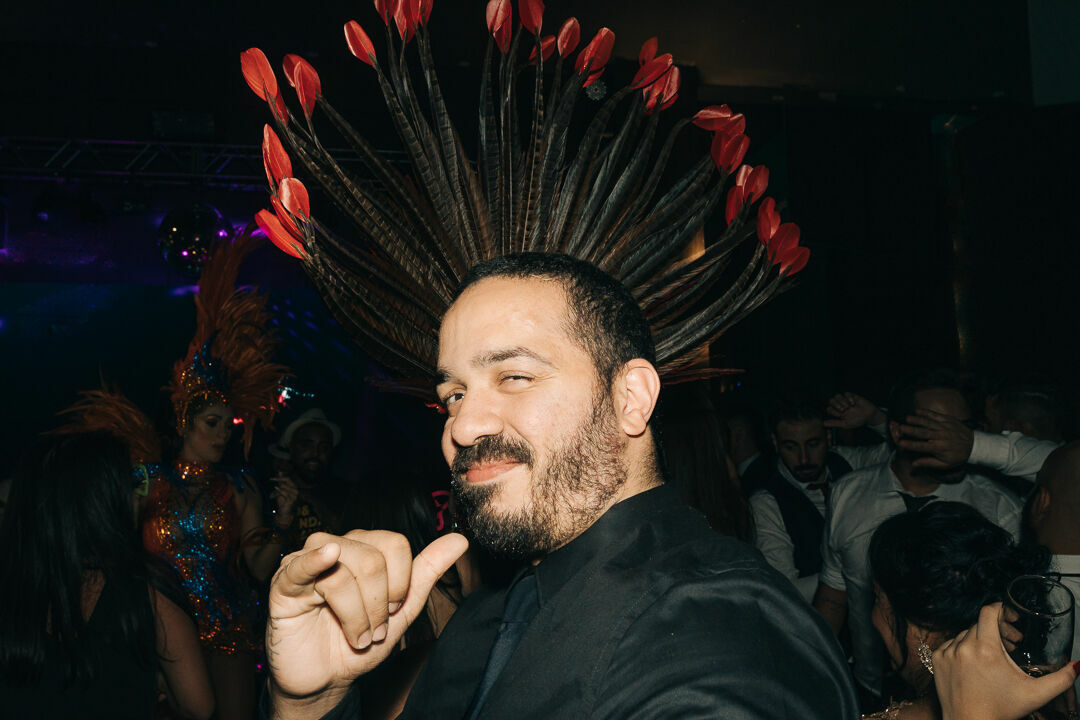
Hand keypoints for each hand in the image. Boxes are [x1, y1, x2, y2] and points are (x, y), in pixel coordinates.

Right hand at [266, 530, 467, 715]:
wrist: (326, 679)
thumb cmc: (361, 640)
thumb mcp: (401, 609)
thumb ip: (426, 572)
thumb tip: (460, 540)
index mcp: (364, 547)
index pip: (395, 544)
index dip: (400, 583)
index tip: (393, 611)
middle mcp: (336, 546)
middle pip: (372, 559)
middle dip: (379, 605)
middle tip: (373, 631)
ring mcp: (307, 562)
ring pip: (345, 571)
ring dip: (357, 615)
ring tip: (355, 636)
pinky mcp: (283, 584)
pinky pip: (301, 564)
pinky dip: (315, 560)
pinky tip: (326, 558)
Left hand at [270, 474, 299, 526]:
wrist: (285, 513)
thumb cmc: (283, 501)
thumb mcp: (281, 490)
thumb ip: (281, 482)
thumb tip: (279, 472)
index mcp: (294, 487)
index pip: (288, 478)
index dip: (280, 476)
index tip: (273, 476)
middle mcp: (296, 490)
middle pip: (288, 480)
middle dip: (278, 479)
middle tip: (271, 479)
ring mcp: (295, 495)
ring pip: (285, 486)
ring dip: (277, 488)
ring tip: (273, 491)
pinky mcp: (292, 500)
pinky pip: (285, 493)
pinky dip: (279, 491)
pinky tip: (276, 489)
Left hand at [824, 392, 884, 429]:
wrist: (869, 416)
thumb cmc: (858, 421)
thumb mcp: (845, 424)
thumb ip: (835, 423)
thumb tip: (824, 424)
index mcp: (838, 412)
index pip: (829, 408)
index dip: (832, 411)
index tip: (839, 415)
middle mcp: (840, 405)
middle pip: (831, 400)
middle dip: (836, 405)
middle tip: (843, 410)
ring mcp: (846, 400)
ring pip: (837, 396)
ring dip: (842, 401)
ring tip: (849, 407)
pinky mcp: (852, 396)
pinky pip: (846, 393)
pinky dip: (849, 398)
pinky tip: (853, 403)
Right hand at [896, 409, 973, 468]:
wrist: (975, 445)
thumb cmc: (958, 456)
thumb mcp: (945, 464)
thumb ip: (928, 463)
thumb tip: (914, 464)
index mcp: (939, 448)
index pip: (921, 446)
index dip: (910, 445)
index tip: (900, 443)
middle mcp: (941, 436)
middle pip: (923, 433)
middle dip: (911, 430)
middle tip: (900, 427)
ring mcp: (944, 427)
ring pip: (928, 423)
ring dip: (917, 420)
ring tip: (907, 418)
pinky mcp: (948, 420)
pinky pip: (935, 415)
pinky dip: (926, 412)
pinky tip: (918, 411)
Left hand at [933, 603, 1078, 719]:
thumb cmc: (1001, 710)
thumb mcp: (1035, 694)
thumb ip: (1061, 679)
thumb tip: (1078, 665)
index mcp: (985, 648)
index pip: (988, 611)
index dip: (1000, 610)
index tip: (1010, 616)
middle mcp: (963, 646)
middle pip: (980, 624)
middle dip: (997, 629)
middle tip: (1012, 643)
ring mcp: (947, 652)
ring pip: (966, 634)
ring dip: (980, 640)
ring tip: (995, 656)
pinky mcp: (937, 659)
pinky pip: (952, 645)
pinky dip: (964, 650)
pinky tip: (976, 663)